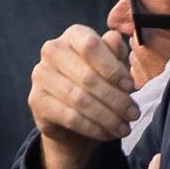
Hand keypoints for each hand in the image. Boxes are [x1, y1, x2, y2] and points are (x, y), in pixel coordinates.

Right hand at [29, 23, 137, 168]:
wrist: (74, 109)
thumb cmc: (100, 79)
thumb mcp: (114, 65)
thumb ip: (116, 52)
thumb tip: (115, 39)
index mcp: (73, 35)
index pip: (91, 47)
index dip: (112, 68)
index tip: (131, 87)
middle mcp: (52, 50)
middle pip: (87, 76)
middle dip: (115, 99)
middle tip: (133, 114)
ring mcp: (40, 74)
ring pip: (79, 99)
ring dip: (106, 117)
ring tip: (124, 127)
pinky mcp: (36, 99)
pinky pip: (69, 116)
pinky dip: (92, 128)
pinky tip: (107, 133)